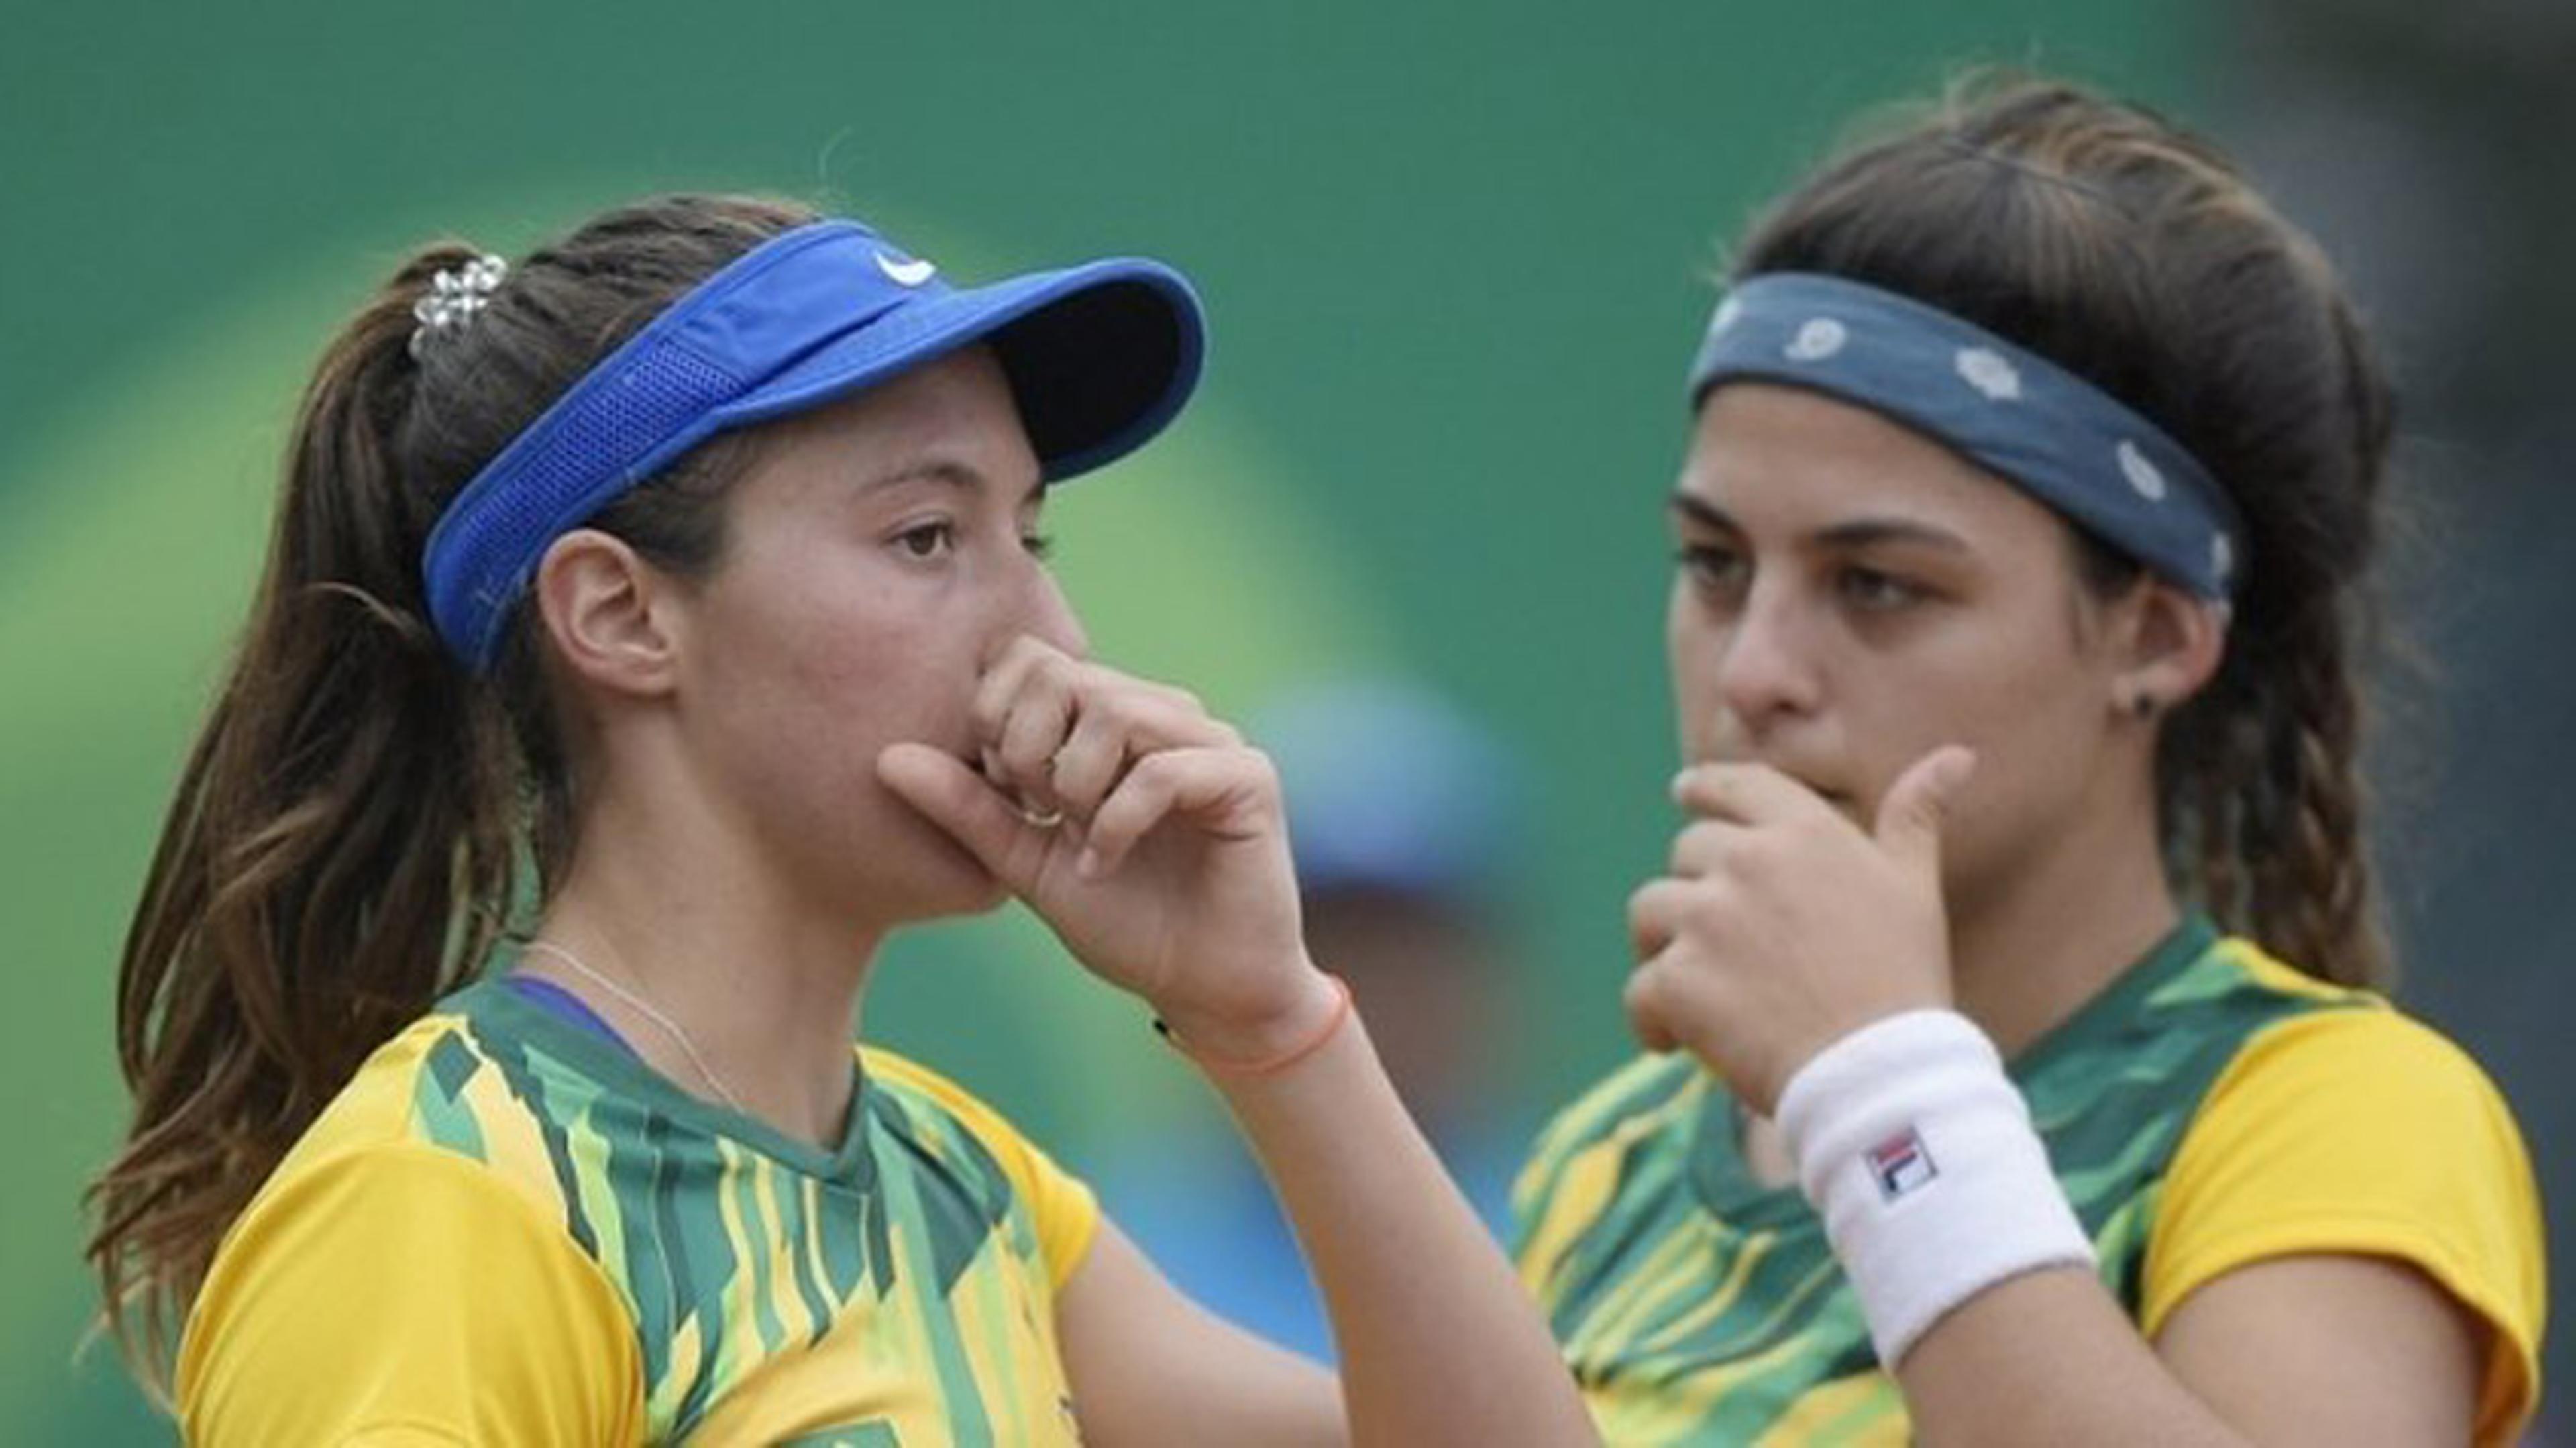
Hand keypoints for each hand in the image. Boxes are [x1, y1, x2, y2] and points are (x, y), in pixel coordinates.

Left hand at [876, 637, 1332, 1060]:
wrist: (1204, 990)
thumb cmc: (1125, 924)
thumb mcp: (1027, 863)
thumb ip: (968, 809)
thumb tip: (884, 756)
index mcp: (1112, 720)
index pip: (1034, 659)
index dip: (998, 716)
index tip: (1005, 793)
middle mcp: (1163, 714)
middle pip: (1067, 675)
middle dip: (1029, 750)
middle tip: (1037, 814)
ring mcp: (1209, 741)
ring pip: (1114, 710)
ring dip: (1075, 784)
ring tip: (1074, 839)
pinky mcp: (1247, 777)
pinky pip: (1162, 770)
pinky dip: (1117, 821)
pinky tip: (1104, 864)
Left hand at [1623, 746, 1974, 1114]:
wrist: (1881, 1074)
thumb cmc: (1904, 980)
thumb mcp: (1915, 888)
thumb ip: (1916, 817)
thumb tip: (1957, 755)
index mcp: (1805, 833)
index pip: (1737, 785)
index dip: (1705, 787)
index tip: (1685, 792)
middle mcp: (1749, 862)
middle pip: (1687, 852)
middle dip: (1697, 892)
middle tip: (1724, 945)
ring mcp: (1708, 919)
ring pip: (1650, 912)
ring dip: (1664, 948)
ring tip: (1697, 989)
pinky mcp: (1680, 979)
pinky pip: (1640, 987)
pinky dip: (1652, 1017)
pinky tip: (1675, 1041)